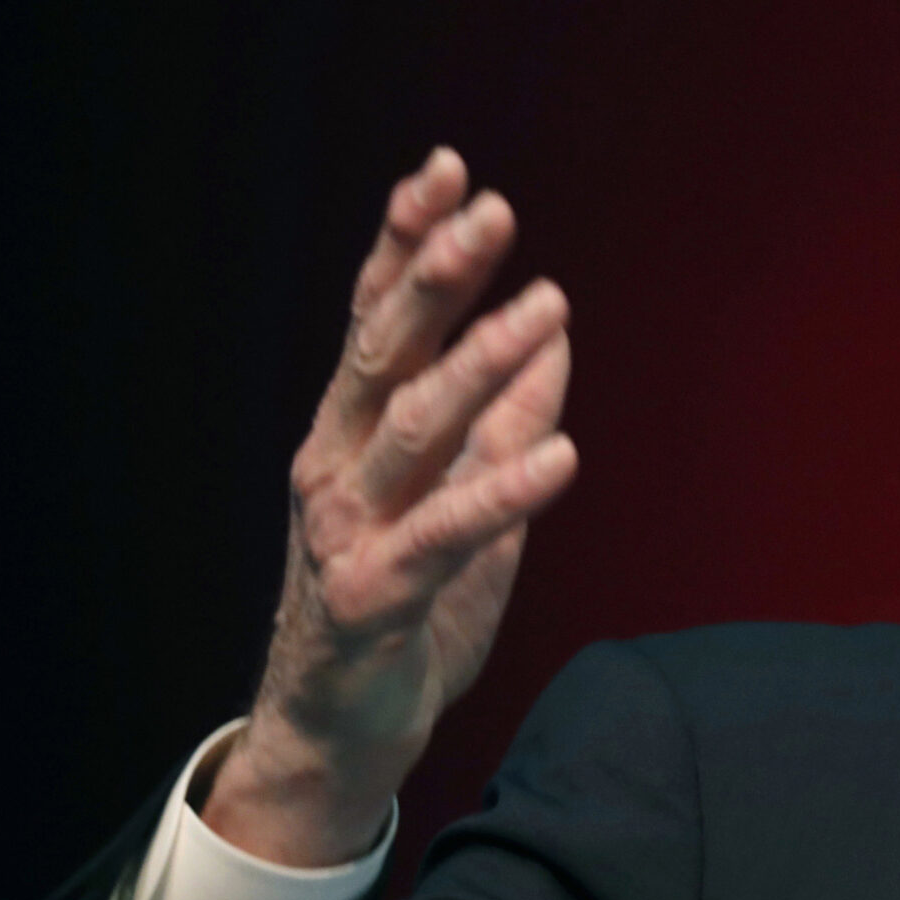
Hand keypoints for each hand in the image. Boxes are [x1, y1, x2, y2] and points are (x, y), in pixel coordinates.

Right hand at [202, 147, 576, 865]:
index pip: (378, 318)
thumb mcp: (466, 500)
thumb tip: (555, 338)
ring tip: (547, 307)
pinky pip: (441, 536)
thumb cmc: (405, 607)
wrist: (342, 730)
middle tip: (491, 211)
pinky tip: (562, 456)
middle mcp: (336, 466)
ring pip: (410, 429)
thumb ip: (503, 422)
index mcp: (355, 432)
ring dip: (480, 364)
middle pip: (383, 352)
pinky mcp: (370, 598)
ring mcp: (345, 531)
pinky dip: (501, 493)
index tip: (449, 170)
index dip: (407, 243)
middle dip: (435, 277)